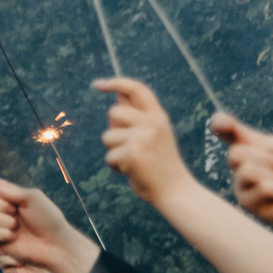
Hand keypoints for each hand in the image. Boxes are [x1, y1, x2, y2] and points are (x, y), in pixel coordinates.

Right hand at [0, 174, 98, 272]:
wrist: (53, 243)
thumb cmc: (47, 218)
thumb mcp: (32, 198)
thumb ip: (10, 190)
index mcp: (11, 195)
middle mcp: (2, 209)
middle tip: (14, 211)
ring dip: (3, 221)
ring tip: (18, 226)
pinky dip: (2, 234)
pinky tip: (14, 237)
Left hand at [97, 77, 195, 204]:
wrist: (175, 189)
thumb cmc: (160, 163)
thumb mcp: (154, 134)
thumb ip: (137, 117)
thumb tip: (117, 97)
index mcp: (158, 116)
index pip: (137, 89)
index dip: (116, 83)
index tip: (97, 85)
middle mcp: (152, 122)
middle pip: (113, 112)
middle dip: (114, 129)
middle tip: (130, 146)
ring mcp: (143, 137)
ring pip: (107, 136)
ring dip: (113, 151)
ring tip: (133, 160)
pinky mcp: (133, 153)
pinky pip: (109, 156)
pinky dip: (115, 166)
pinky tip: (132, 171)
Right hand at [218, 116, 272, 251]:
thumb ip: (259, 140)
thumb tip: (227, 129)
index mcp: (257, 149)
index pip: (231, 134)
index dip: (222, 125)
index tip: (221, 122)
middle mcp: (245, 167)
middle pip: (236, 153)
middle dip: (269, 158)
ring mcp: (245, 187)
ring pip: (246, 170)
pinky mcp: (250, 205)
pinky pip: (260, 187)